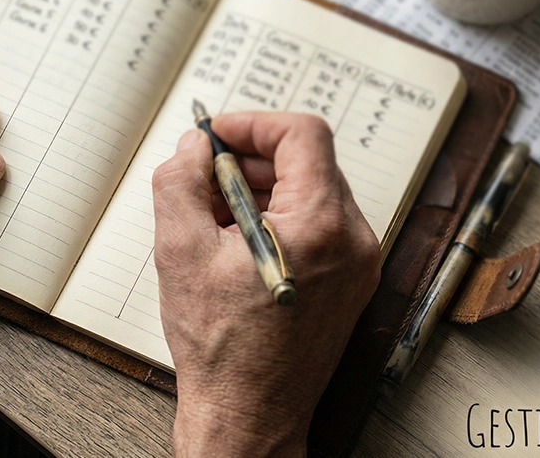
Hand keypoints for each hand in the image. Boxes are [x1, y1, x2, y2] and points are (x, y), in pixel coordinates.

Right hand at [152, 112, 380, 456]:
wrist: (249, 416)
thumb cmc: (221, 346)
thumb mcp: (180, 250)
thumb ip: (181, 181)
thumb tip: (195, 147)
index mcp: (321, 224)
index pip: (302, 134)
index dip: (253, 124)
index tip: (217, 137)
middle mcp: (354, 240)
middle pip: (307, 163)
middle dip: (250, 162)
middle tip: (203, 178)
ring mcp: (358, 265)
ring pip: (312, 194)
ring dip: (262, 192)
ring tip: (213, 218)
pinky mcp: (351, 284)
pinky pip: (318, 228)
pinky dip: (278, 221)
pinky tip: (236, 246)